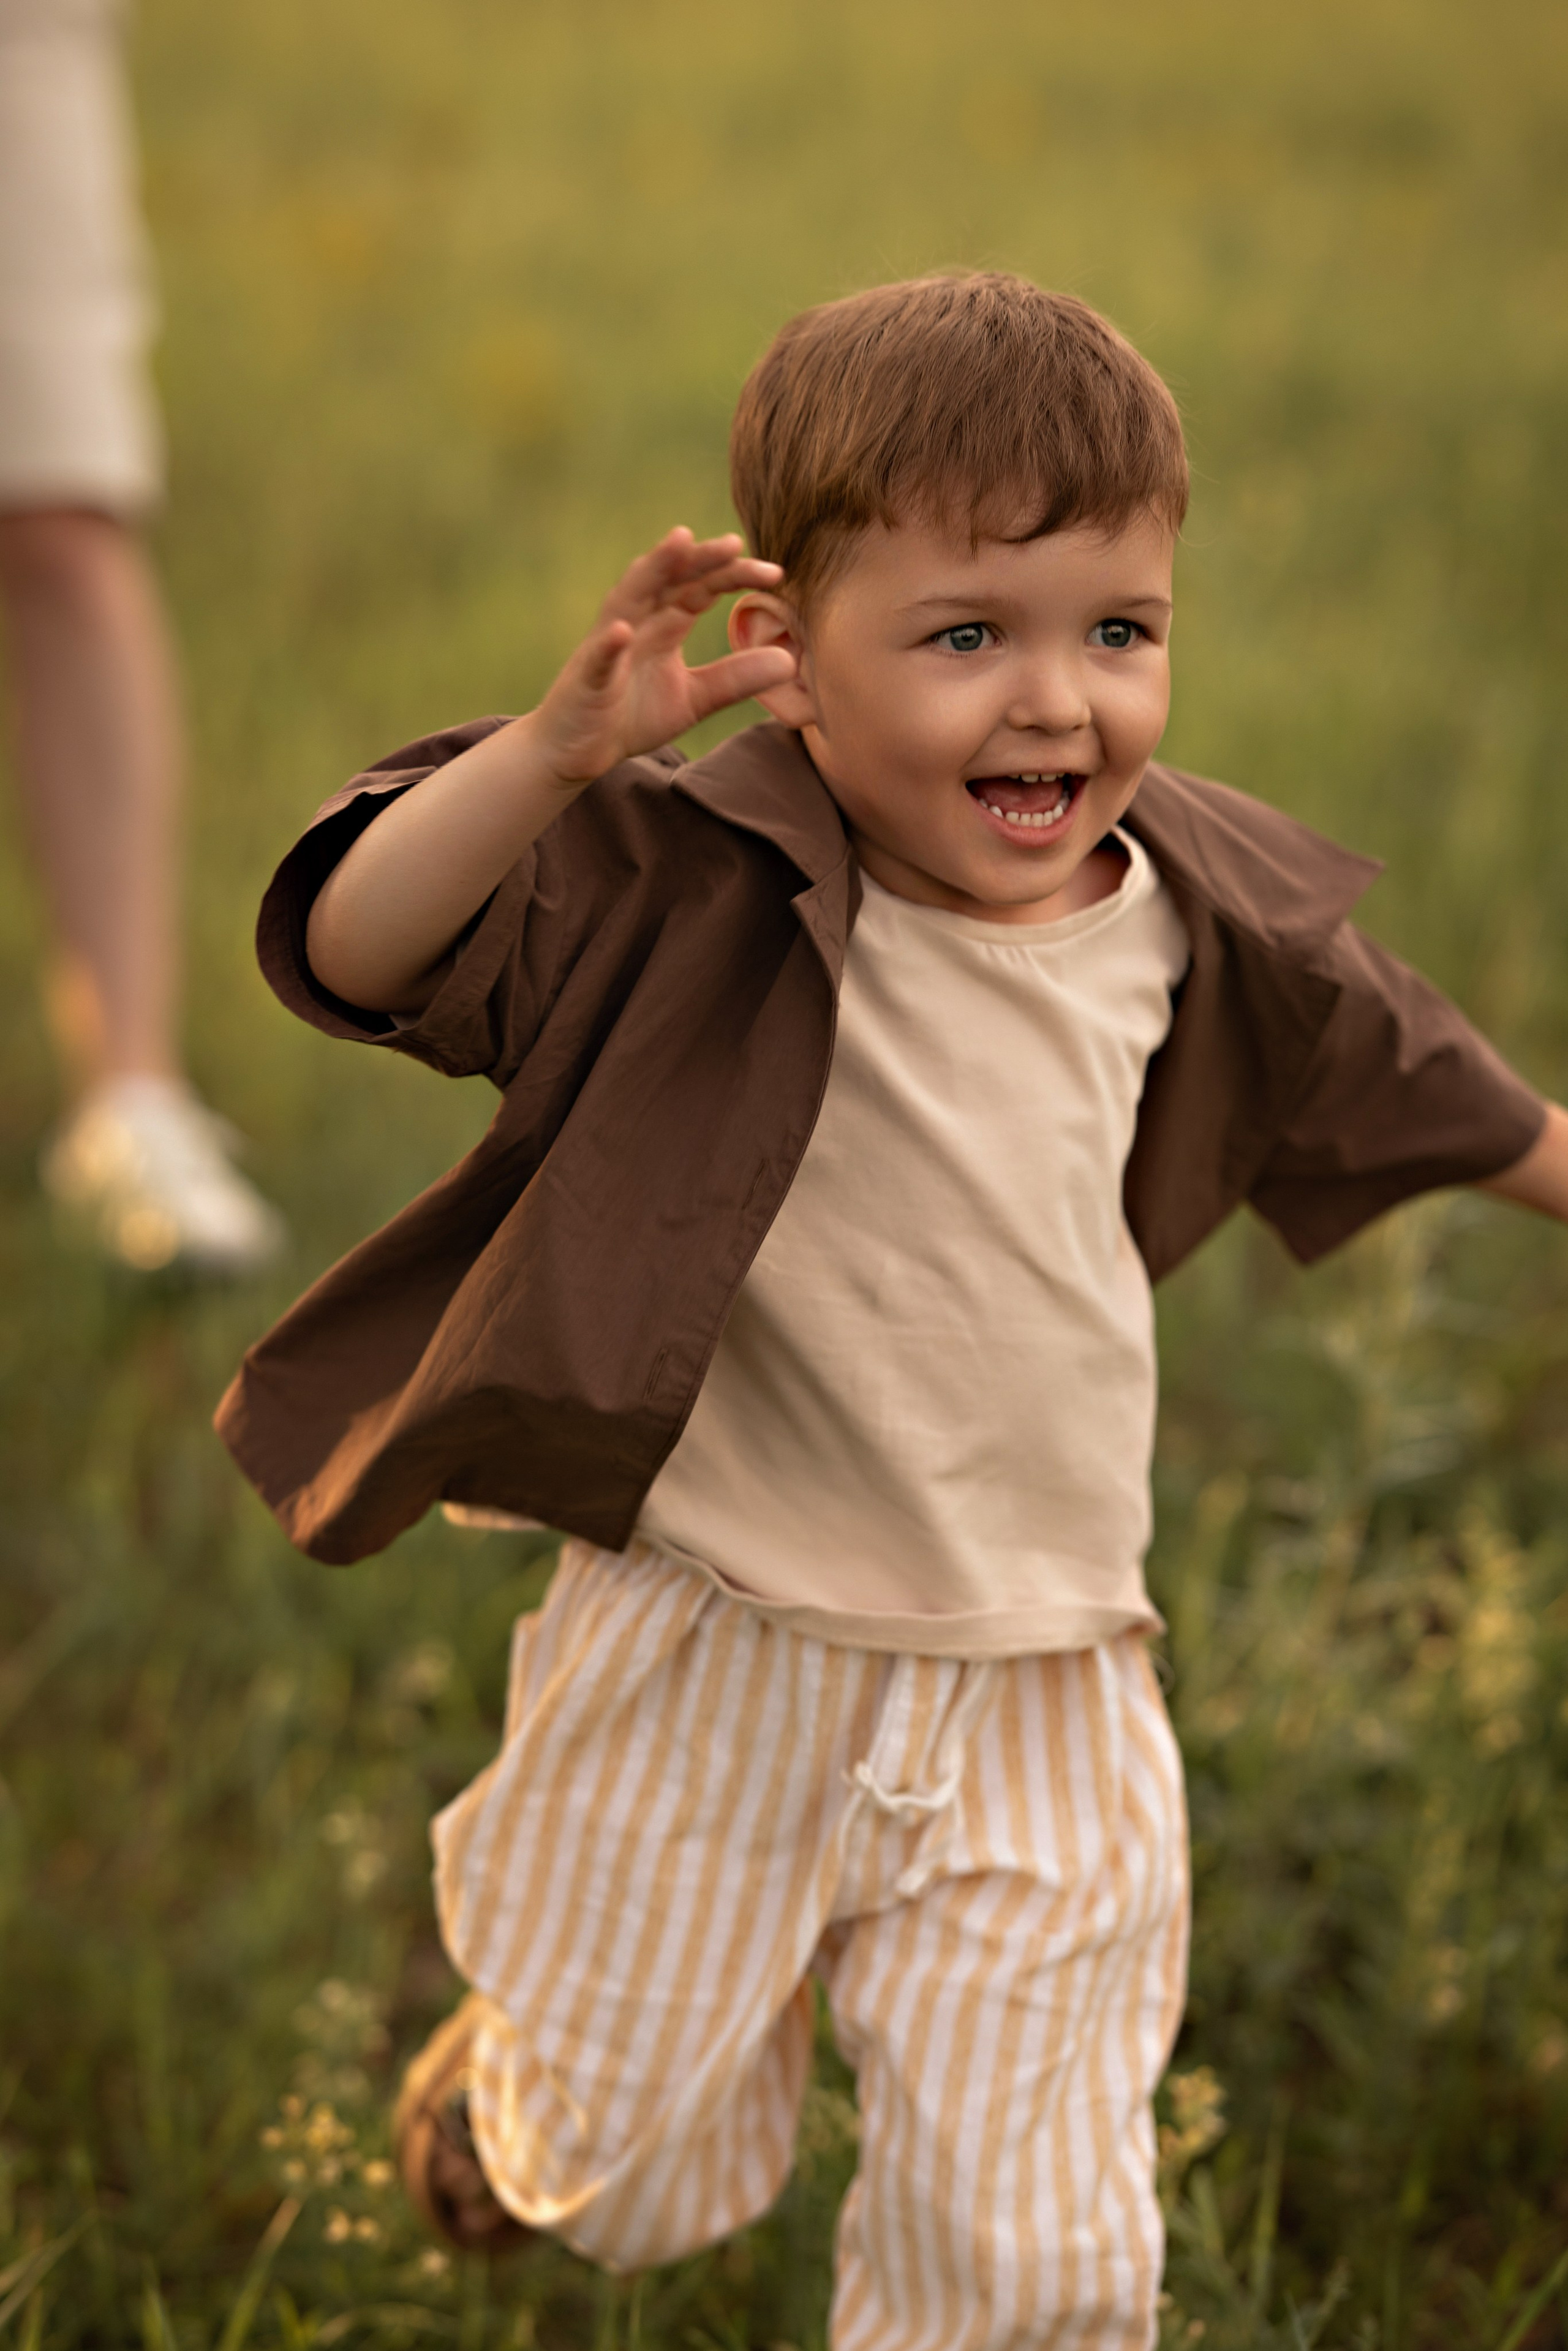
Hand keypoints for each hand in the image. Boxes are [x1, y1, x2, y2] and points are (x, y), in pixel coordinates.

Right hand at [532, 527, 798, 784]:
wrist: (578, 750)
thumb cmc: (631, 715)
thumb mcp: (694, 699)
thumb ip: (736, 679)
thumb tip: (790, 661)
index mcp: (664, 624)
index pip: (701, 588)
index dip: (734, 576)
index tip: (775, 573)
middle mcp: (636, 622)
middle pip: (669, 579)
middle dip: (699, 559)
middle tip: (735, 543)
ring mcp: (608, 645)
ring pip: (629, 598)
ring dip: (652, 571)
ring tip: (678, 544)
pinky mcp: (588, 677)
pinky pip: (598, 657)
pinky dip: (609, 644)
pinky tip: (622, 631)